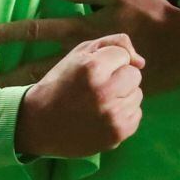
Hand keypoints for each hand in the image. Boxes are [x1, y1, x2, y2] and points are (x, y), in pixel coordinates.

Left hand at [0, 0, 179, 91]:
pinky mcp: (107, 89)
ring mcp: (93, 78)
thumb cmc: (152, 15)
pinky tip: (49, 106)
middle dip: (9, 75)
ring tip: (7, 100)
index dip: (9, 34)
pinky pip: (77, 96)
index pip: (37, 31)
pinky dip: (59, 100)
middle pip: (36, 68)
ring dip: (28, 91)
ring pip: (53, 85)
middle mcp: (81, 58)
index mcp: (80, 32)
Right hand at [13, 33, 144, 157]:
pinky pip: (136, 115)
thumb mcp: (80, 53)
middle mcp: (105, 93)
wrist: (38, 123)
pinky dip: (124, 114)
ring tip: (100, 101)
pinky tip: (104, 115)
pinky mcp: (117, 134)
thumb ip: (114, 44)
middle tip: (99, 86)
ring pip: (137, 95)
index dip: (109, 61)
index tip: (93, 71)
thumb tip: (141, 62)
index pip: (124, 56)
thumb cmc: (61, 82)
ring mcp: (112, 116)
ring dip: (123, 95)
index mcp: (93, 68)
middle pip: (135, 75)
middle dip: (120, 77)